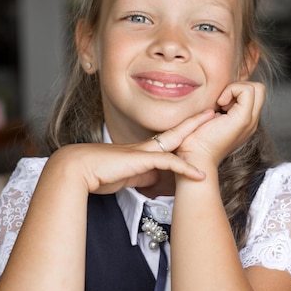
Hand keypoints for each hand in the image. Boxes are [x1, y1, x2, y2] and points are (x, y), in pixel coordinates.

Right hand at [48, 109, 215, 193]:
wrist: (77, 169)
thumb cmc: (96, 173)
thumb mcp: (125, 176)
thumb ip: (142, 175)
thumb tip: (157, 177)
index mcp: (140, 151)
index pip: (166, 139)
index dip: (182, 132)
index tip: (196, 127)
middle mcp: (144, 147)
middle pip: (175, 132)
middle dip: (194, 122)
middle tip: (211, 112)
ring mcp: (143, 152)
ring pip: (175, 141)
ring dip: (195, 135)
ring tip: (213, 125)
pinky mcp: (141, 161)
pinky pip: (168, 163)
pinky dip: (185, 169)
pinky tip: (199, 175)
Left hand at [176, 81, 264, 166]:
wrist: (195, 157)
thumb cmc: (195, 141)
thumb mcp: (210, 120)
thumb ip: (219, 108)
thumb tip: (218, 96)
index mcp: (244, 122)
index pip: (253, 94)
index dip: (237, 91)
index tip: (219, 104)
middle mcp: (251, 122)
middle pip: (259, 89)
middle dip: (239, 87)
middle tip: (222, 102)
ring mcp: (250, 121)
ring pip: (257, 88)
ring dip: (236, 89)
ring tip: (221, 105)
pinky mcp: (243, 119)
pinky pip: (247, 91)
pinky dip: (232, 90)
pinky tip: (219, 105)